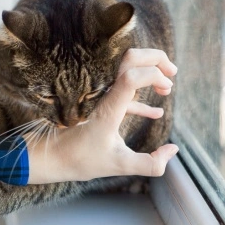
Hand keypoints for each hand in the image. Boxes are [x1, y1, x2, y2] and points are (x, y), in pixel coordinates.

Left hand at [26, 49, 178, 183]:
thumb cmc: (80, 160)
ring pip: (126, 69)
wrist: (50, 156)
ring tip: (167, 89)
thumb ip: (150, 164)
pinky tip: (156, 111)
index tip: (167, 89)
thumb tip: (174, 151)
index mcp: (109, 107)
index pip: (132, 75)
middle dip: (155, 59)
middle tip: (172, 73)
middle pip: (130, 58)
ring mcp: (101, 96)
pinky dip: (141, 96)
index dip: (154, 74)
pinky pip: (122, 92)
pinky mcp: (99, 104)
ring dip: (149, 72)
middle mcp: (104, 95)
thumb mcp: (120, 165)